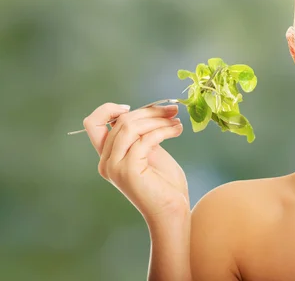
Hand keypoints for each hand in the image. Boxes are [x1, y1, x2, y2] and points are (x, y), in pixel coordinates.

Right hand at [83, 103, 188, 222]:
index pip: (93, 123)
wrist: (172, 211)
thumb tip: (148, 110)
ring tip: (176, 121)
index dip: (109, 109)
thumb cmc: (164, 183)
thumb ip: (141, 134)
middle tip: (172, 110)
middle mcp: (106, 162)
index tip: (132, 107)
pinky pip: (145, 139)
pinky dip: (164, 130)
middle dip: (150, 111)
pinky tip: (177, 130)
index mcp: (108, 156)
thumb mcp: (150, 151)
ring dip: (158, 119)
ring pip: (130, 126)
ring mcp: (115, 167)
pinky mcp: (129, 171)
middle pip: (121, 121)